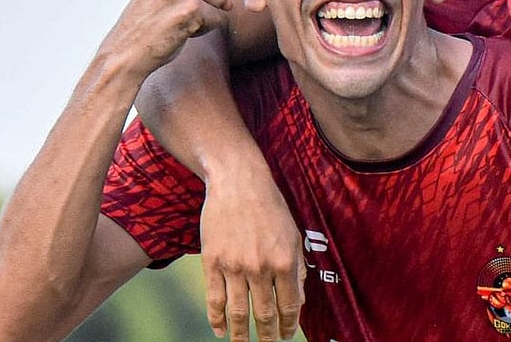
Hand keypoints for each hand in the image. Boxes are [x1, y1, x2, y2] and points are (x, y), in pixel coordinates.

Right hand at [201, 160, 304, 340]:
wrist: (238, 183)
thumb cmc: (270, 207)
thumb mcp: (294, 235)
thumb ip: (297, 268)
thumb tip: (297, 300)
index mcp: (284, 261)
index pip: (288, 306)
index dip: (288, 326)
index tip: (286, 336)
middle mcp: (260, 268)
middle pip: (264, 313)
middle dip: (266, 335)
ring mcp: (234, 267)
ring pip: (237, 312)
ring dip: (241, 334)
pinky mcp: (212, 262)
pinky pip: (214, 299)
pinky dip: (216, 319)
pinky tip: (219, 330)